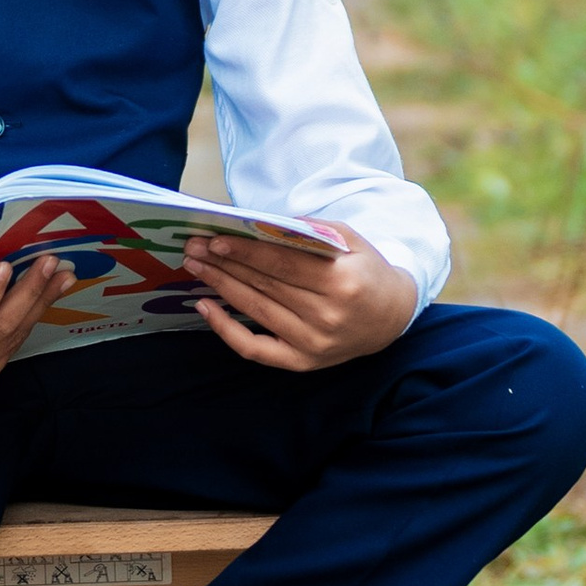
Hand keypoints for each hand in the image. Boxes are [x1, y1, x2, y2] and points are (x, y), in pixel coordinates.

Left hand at [182, 221, 415, 373]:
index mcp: (341, 282)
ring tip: (195, 267)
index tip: (214, 240)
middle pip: (264, 286)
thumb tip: (262, 223)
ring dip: (220, 287)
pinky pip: (255, 349)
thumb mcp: (350, 240)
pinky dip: (226, 330)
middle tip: (193, 248)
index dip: (245, 252)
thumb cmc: (367, 271)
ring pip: (255, 311)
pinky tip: (206, 307)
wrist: (392, 317)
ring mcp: (312, 343)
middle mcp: (326, 316)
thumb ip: (310, 231)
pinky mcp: (302, 362)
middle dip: (224, 264)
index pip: (282, 264)